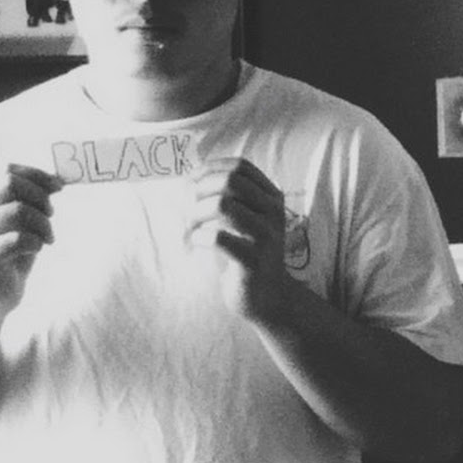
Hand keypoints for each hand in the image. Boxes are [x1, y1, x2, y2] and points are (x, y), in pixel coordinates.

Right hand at [0, 164, 61, 320]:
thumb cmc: (10, 256)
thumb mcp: (21, 223)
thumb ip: (31, 200)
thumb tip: (58, 180)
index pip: (3, 169)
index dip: (36, 174)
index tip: (59, 186)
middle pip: (8, 183)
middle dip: (40, 196)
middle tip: (52, 215)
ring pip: (16, 210)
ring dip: (43, 223)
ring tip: (48, 238)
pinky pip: (16, 239)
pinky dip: (36, 242)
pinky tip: (35, 250)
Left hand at [187, 158, 286, 323]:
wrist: (268, 296)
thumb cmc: (246, 253)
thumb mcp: (244, 220)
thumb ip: (227, 198)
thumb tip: (189, 180)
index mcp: (272, 198)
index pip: (241, 166)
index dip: (211, 168)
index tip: (191, 181)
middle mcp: (273, 212)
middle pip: (231, 180)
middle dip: (201, 189)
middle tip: (189, 207)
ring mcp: (266, 236)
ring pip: (224, 205)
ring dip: (196, 213)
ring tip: (190, 228)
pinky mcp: (254, 260)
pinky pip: (219, 238)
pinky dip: (198, 237)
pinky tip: (195, 244)